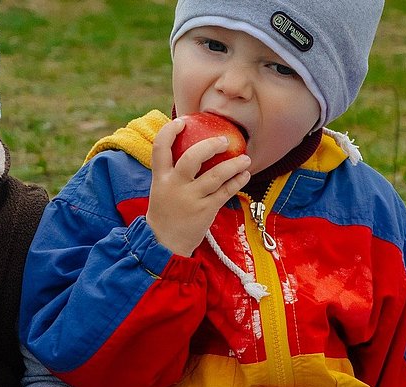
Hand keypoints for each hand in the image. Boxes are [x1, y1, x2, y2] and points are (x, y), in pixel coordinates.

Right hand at [146, 117, 250, 255]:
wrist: (164, 244)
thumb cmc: (165, 213)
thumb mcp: (160, 190)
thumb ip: (171, 172)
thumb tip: (189, 150)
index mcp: (160, 178)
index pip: (160, 148)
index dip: (169, 131)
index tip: (182, 121)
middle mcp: (174, 186)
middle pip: (191, 158)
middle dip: (210, 145)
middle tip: (224, 141)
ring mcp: (190, 199)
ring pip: (216, 175)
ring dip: (234, 165)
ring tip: (245, 159)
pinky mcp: (205, 210)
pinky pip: (225, 192)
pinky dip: (237, 181)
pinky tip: (245, 175)